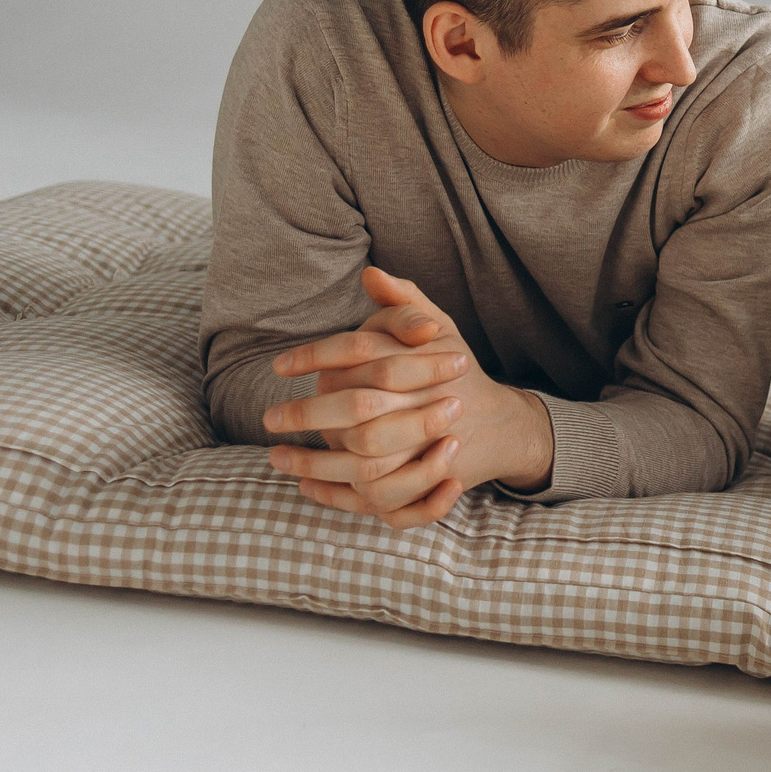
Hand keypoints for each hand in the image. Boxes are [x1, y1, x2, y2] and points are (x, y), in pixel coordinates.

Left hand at [261, 268, 555, 528]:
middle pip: (359, 411)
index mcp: (427, 362)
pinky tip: (308, 486)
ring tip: (277, 457)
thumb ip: (405, 301)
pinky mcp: (426, 485)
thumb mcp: (441, 328)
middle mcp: (430, 406)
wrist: (499, 426)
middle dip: (309, 415)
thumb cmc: (455, 372)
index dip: (316, 357)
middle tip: (271, 419)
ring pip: (364, 461)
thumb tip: (371, 274)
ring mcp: (430, 450)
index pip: (362, 353)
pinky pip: (377, 497)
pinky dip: (338, 496)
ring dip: (315, 463)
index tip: (279, 367)